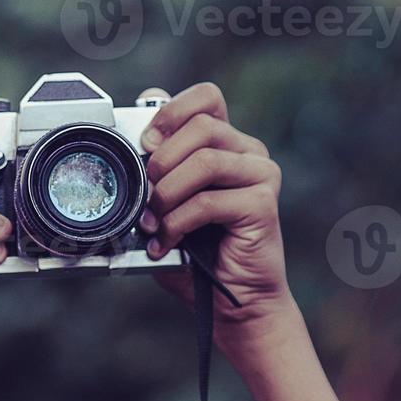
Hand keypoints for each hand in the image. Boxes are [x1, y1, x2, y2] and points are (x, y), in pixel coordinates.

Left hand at [137, 82, 298, 355]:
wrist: (231, 302)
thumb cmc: (196, 253)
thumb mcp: (164, 204)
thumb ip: (155, 170)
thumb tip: (136, 140)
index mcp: (226, 143)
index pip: (206, 97)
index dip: (171, 112)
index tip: (145, 143)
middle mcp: (248, 153)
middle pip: (202, 125)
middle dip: (162, 159)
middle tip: (146, 192)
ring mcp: (261, 176)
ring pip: (205, 160)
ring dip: (167, 194)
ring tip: (153, 221)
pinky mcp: (264, 205)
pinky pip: (208, 201)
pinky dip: (177, 223)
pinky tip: (167, 242)